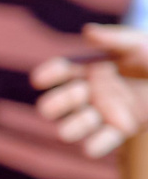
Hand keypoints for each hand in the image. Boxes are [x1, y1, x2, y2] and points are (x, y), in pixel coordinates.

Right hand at [31, 26, 147, 156]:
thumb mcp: (138, 43)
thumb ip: (113, 39)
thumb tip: (87, 32)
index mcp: (86, 70)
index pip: (57, 73)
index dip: (46, 75)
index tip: (40, 78)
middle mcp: (87, 95)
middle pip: (52, 107)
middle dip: (58, 102)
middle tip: (81, 91)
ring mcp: (101, 114)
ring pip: (68, 129)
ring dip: (74, 125)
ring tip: (92, 115)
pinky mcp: (119, 131)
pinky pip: (97, 145)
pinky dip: (94, 146)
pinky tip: (97, 142)